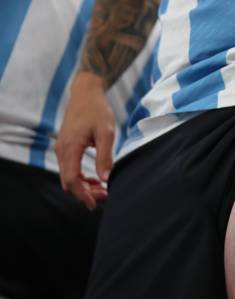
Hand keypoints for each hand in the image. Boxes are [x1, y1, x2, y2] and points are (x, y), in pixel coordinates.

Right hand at [55, 73, 114, 209]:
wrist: (86, 92)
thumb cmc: (97, 110)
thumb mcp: (106, 133)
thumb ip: (105, 156)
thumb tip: (105, 179)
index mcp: (70, 147)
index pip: (72, 179)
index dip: (83, 194)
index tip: (95, 203)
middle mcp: (62, 150)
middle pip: (69, 181)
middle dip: (85, 193)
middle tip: (105, 196)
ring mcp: (62, 149)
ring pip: (69, 176)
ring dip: (84, 186)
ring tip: (103, 190)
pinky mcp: (66, 147)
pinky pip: (70, 168)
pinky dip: (81, 177)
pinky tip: (96, 179)